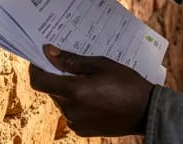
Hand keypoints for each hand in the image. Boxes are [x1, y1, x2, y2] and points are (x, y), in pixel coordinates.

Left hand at [29, 45, 153, 137]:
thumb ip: (72, 60)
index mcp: (73, 91)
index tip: (42, 58)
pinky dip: (76, 103)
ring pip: (61, 101)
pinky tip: (94, 96)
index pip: (39, 81)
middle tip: (75, 66)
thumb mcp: (101, 64)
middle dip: (57, 77)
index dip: (36, 68)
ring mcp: (75, 122)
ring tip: (90, 82)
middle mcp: (70, 110)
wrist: (145, 111)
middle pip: (51, 90)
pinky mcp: (82, 130)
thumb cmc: (126, 84)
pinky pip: (71, 112)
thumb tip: (49, 52)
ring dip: (68, 90)